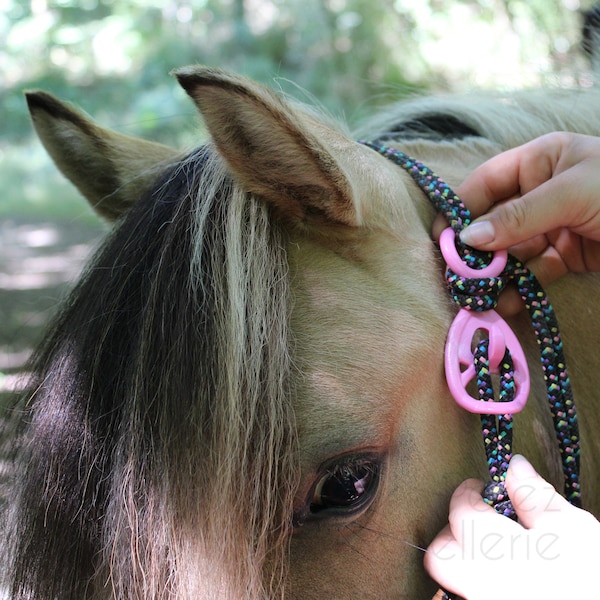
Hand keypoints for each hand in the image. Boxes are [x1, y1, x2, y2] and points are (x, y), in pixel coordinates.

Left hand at [424, 455, 599, 599]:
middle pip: (439, 554)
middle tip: (476, 517)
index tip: (479, 486)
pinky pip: (470, 593)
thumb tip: (514, 465)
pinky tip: (505, 569)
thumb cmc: (592, 576)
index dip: (467, 492)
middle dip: (451, 530)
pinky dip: (480, 577)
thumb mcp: (572, 529)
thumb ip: (535, 495)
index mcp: (495, 551)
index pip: (460, 512)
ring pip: (453, 578)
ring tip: (493, 545)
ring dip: (463, 556)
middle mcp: (480, 583)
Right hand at [433, 132, 599, 313]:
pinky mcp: (566, 256)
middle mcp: (540, 193)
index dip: (461, 208)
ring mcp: (552, 226)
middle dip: (476, 250)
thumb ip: (519, 215)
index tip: (440, 238)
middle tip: (456, 276)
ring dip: (494, 275)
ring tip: (475, 296)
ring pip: (511, 252)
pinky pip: (533, 272)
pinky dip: (519, 289)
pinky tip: (505, 303)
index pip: (487, 183)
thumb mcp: (572, 192)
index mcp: (540, 162)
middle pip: (494, 222)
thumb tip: (467, 239)